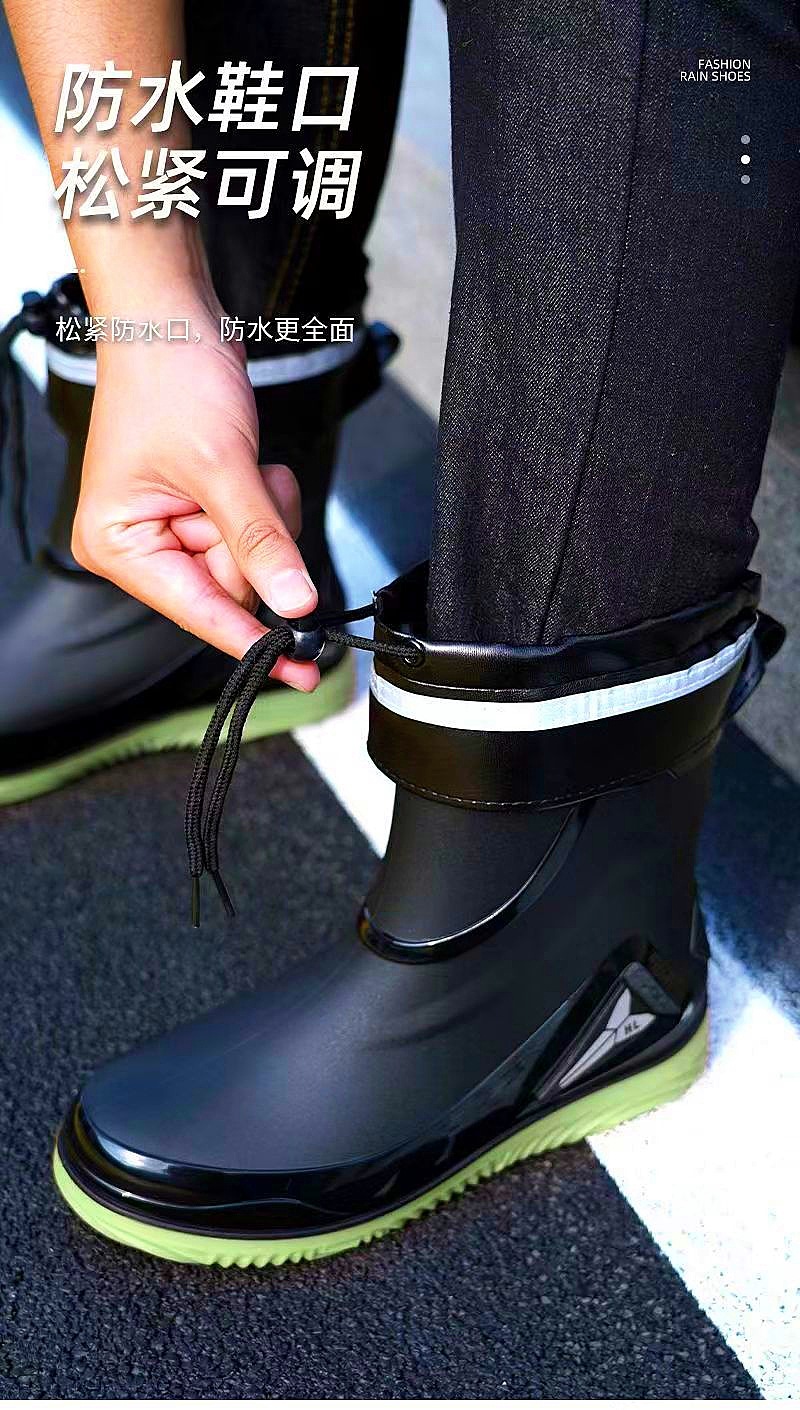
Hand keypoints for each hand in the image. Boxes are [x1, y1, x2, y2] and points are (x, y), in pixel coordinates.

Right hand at [72, 282, 319, 688]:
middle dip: (259, 541)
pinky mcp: (204, 507)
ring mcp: (175, 527)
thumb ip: (259, 541)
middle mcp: (143, 544)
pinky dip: (267, 501)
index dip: (252, 641)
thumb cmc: (169, 377)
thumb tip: (293, 604)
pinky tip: (253, 464)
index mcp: (121, 544)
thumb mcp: (222, 467)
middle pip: (232, 585)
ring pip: (251, 560)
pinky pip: (254, 531)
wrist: (172, 316)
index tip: (298, 670)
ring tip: (251, 466)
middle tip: (259, 488)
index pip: (199, 611)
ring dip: (268, 515)